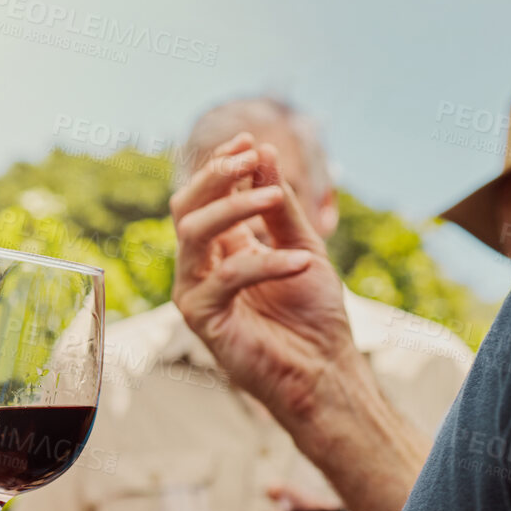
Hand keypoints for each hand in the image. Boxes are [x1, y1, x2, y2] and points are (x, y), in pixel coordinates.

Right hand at [170, 132, 360, 422]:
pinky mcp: (202, 318)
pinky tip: (299, 263)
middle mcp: (202, 267)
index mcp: (222, 249)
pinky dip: (265, 263)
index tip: (251, 141)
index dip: (223, 165)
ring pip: (194, 233)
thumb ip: (280, 206)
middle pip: (187, 207)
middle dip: (217, 176)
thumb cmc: (313, 315)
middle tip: (251, 158)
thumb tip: (263, 153)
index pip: (206, 196)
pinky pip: (226, 277)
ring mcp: (196, 292)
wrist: (323, 369)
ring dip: (235, 207)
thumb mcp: (303, 246)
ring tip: (274, 198)